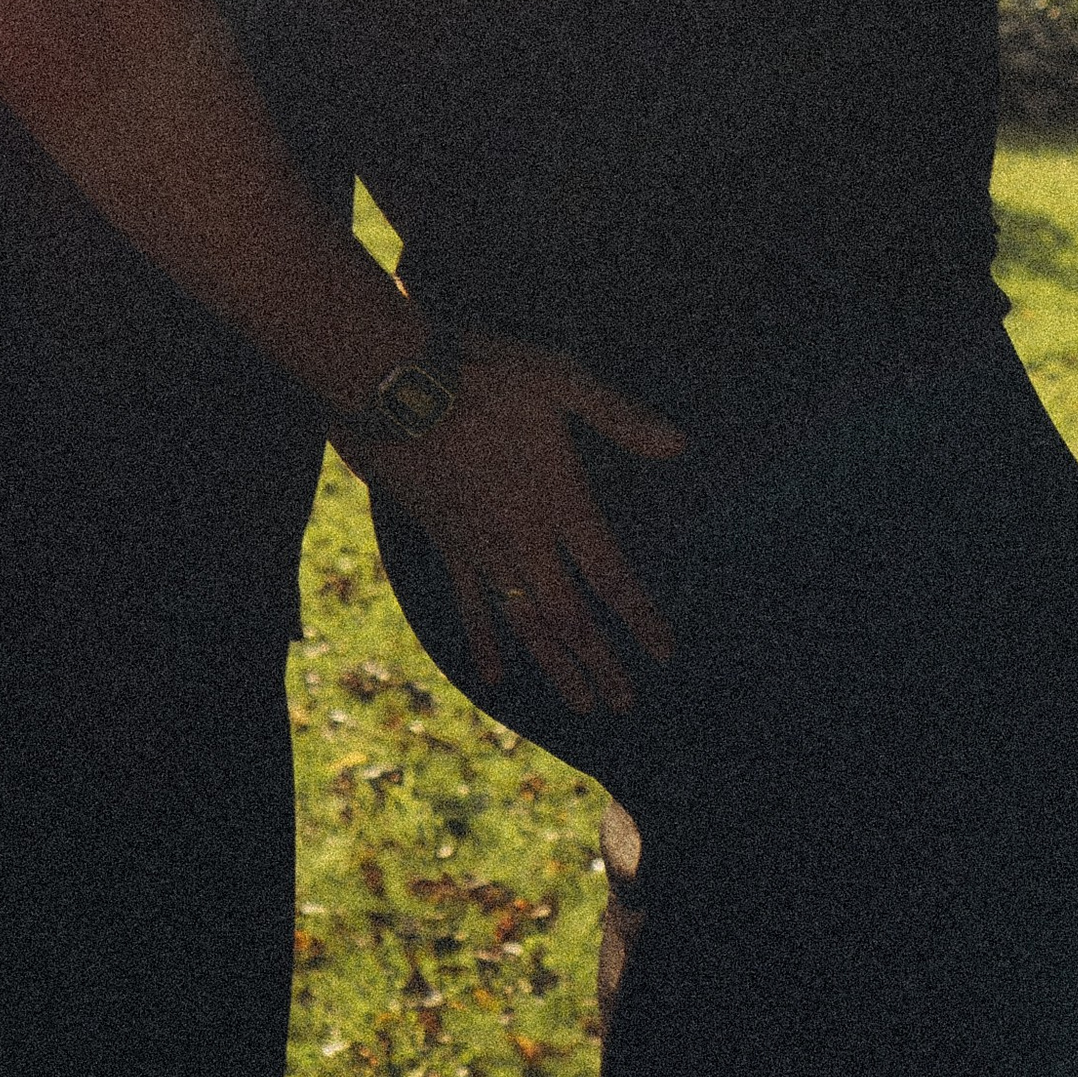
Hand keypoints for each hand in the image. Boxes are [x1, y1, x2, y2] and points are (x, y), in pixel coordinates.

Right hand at [352, 338, 685, 715]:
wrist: (397, 381)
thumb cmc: (484, 371)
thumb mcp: (562, 380)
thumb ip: (620, 418)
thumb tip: (680, 445)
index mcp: (560, 501)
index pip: (611, 576)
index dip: (641, 618)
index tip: (666, 655)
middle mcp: (523, 538)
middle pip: (570, 618)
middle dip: (600, 664)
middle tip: (624, 704)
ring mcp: (481, 547)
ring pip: (524, 623)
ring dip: (554, 667)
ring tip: (580, 705)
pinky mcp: (445, 543)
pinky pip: (467, 605)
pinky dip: (483, 643)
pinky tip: (494, 678)